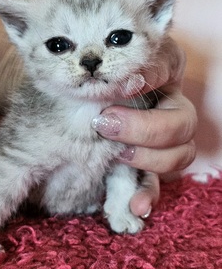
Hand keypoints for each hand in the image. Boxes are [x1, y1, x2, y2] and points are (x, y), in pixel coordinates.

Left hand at [92, 44, 196, 217]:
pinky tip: (136, 206)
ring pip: (180, 155)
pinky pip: (157, 182)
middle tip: (107, 125)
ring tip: (117, 156)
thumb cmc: (97, 77)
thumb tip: (125, 84)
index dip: (149, 80)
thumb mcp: (106, 62)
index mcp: (163, 70)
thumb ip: (118, 68)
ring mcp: (166, 138)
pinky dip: (148, 194)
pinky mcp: (150, 163)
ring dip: (149, 160)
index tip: (124, 89)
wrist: (87, 97)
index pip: (166, 68)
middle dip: (146, 129)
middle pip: (182, 123)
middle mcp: (172, 104)